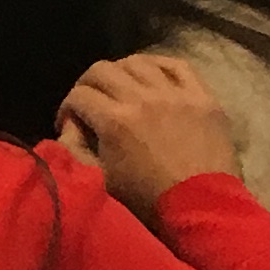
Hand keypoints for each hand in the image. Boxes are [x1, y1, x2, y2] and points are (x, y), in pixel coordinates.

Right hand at [58, 53, 242, 222]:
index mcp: (114, 121)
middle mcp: (142, 98)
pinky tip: (152, 75)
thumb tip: (70, 127)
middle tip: (90, 101)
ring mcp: (175, 94)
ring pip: (137, 62)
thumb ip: (77, 150)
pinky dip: (159, 65)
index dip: (67, 108)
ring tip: (122, 88)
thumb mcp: (102, 180)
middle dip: (87, 84)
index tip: (71, 123)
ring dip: (121, 72)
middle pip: (102, 70)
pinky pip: (177, 65)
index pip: (78, 95)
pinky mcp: (202, 97)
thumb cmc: (149, 199)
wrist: (202, 207)